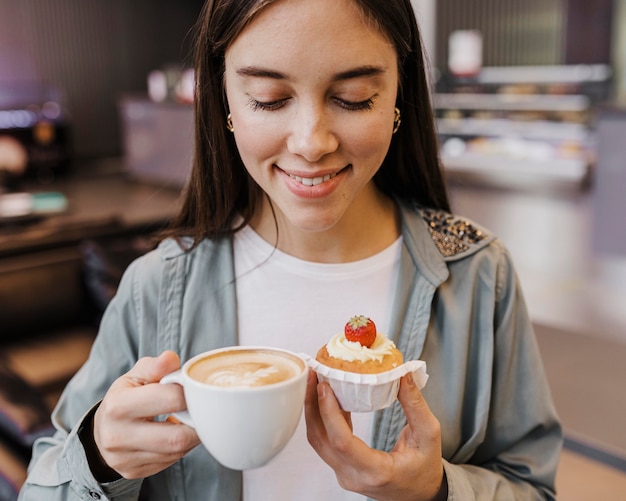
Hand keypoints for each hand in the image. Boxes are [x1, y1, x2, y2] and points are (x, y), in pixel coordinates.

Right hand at [92, 351, 200, 478]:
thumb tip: (171, 358)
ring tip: (192, 420)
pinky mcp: (133, 472)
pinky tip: (179, 433)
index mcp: (119, 405)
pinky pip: (170, 462)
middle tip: (202, 410)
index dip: (189, 392)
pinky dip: (182, 447)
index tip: (194, 389)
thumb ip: (155, 367)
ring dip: (192, 436)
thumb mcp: (134, 376)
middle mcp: (118, 436)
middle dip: (196, 422)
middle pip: (176, 437)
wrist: (101, 431)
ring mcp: (125, 458)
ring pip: (176, 452)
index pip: (170, 399)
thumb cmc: (124, 398)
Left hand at [304, 372, 446, 500]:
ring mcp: (344, 474)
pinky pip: (324, 440)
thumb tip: (403, 375)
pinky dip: (322, 417)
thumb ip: (415, 404)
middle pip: (321, 439)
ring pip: (318, 440)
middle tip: (314, 373)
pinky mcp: (340, 467)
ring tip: (315, 380)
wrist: (421, 493)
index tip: (325, 386)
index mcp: (377, 471)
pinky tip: (328, 396)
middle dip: (313, 404)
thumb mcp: (429, 434)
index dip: (329, 412)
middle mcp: (354, 475)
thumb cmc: (425, 468)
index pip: (342, 442)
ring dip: (313, 409)